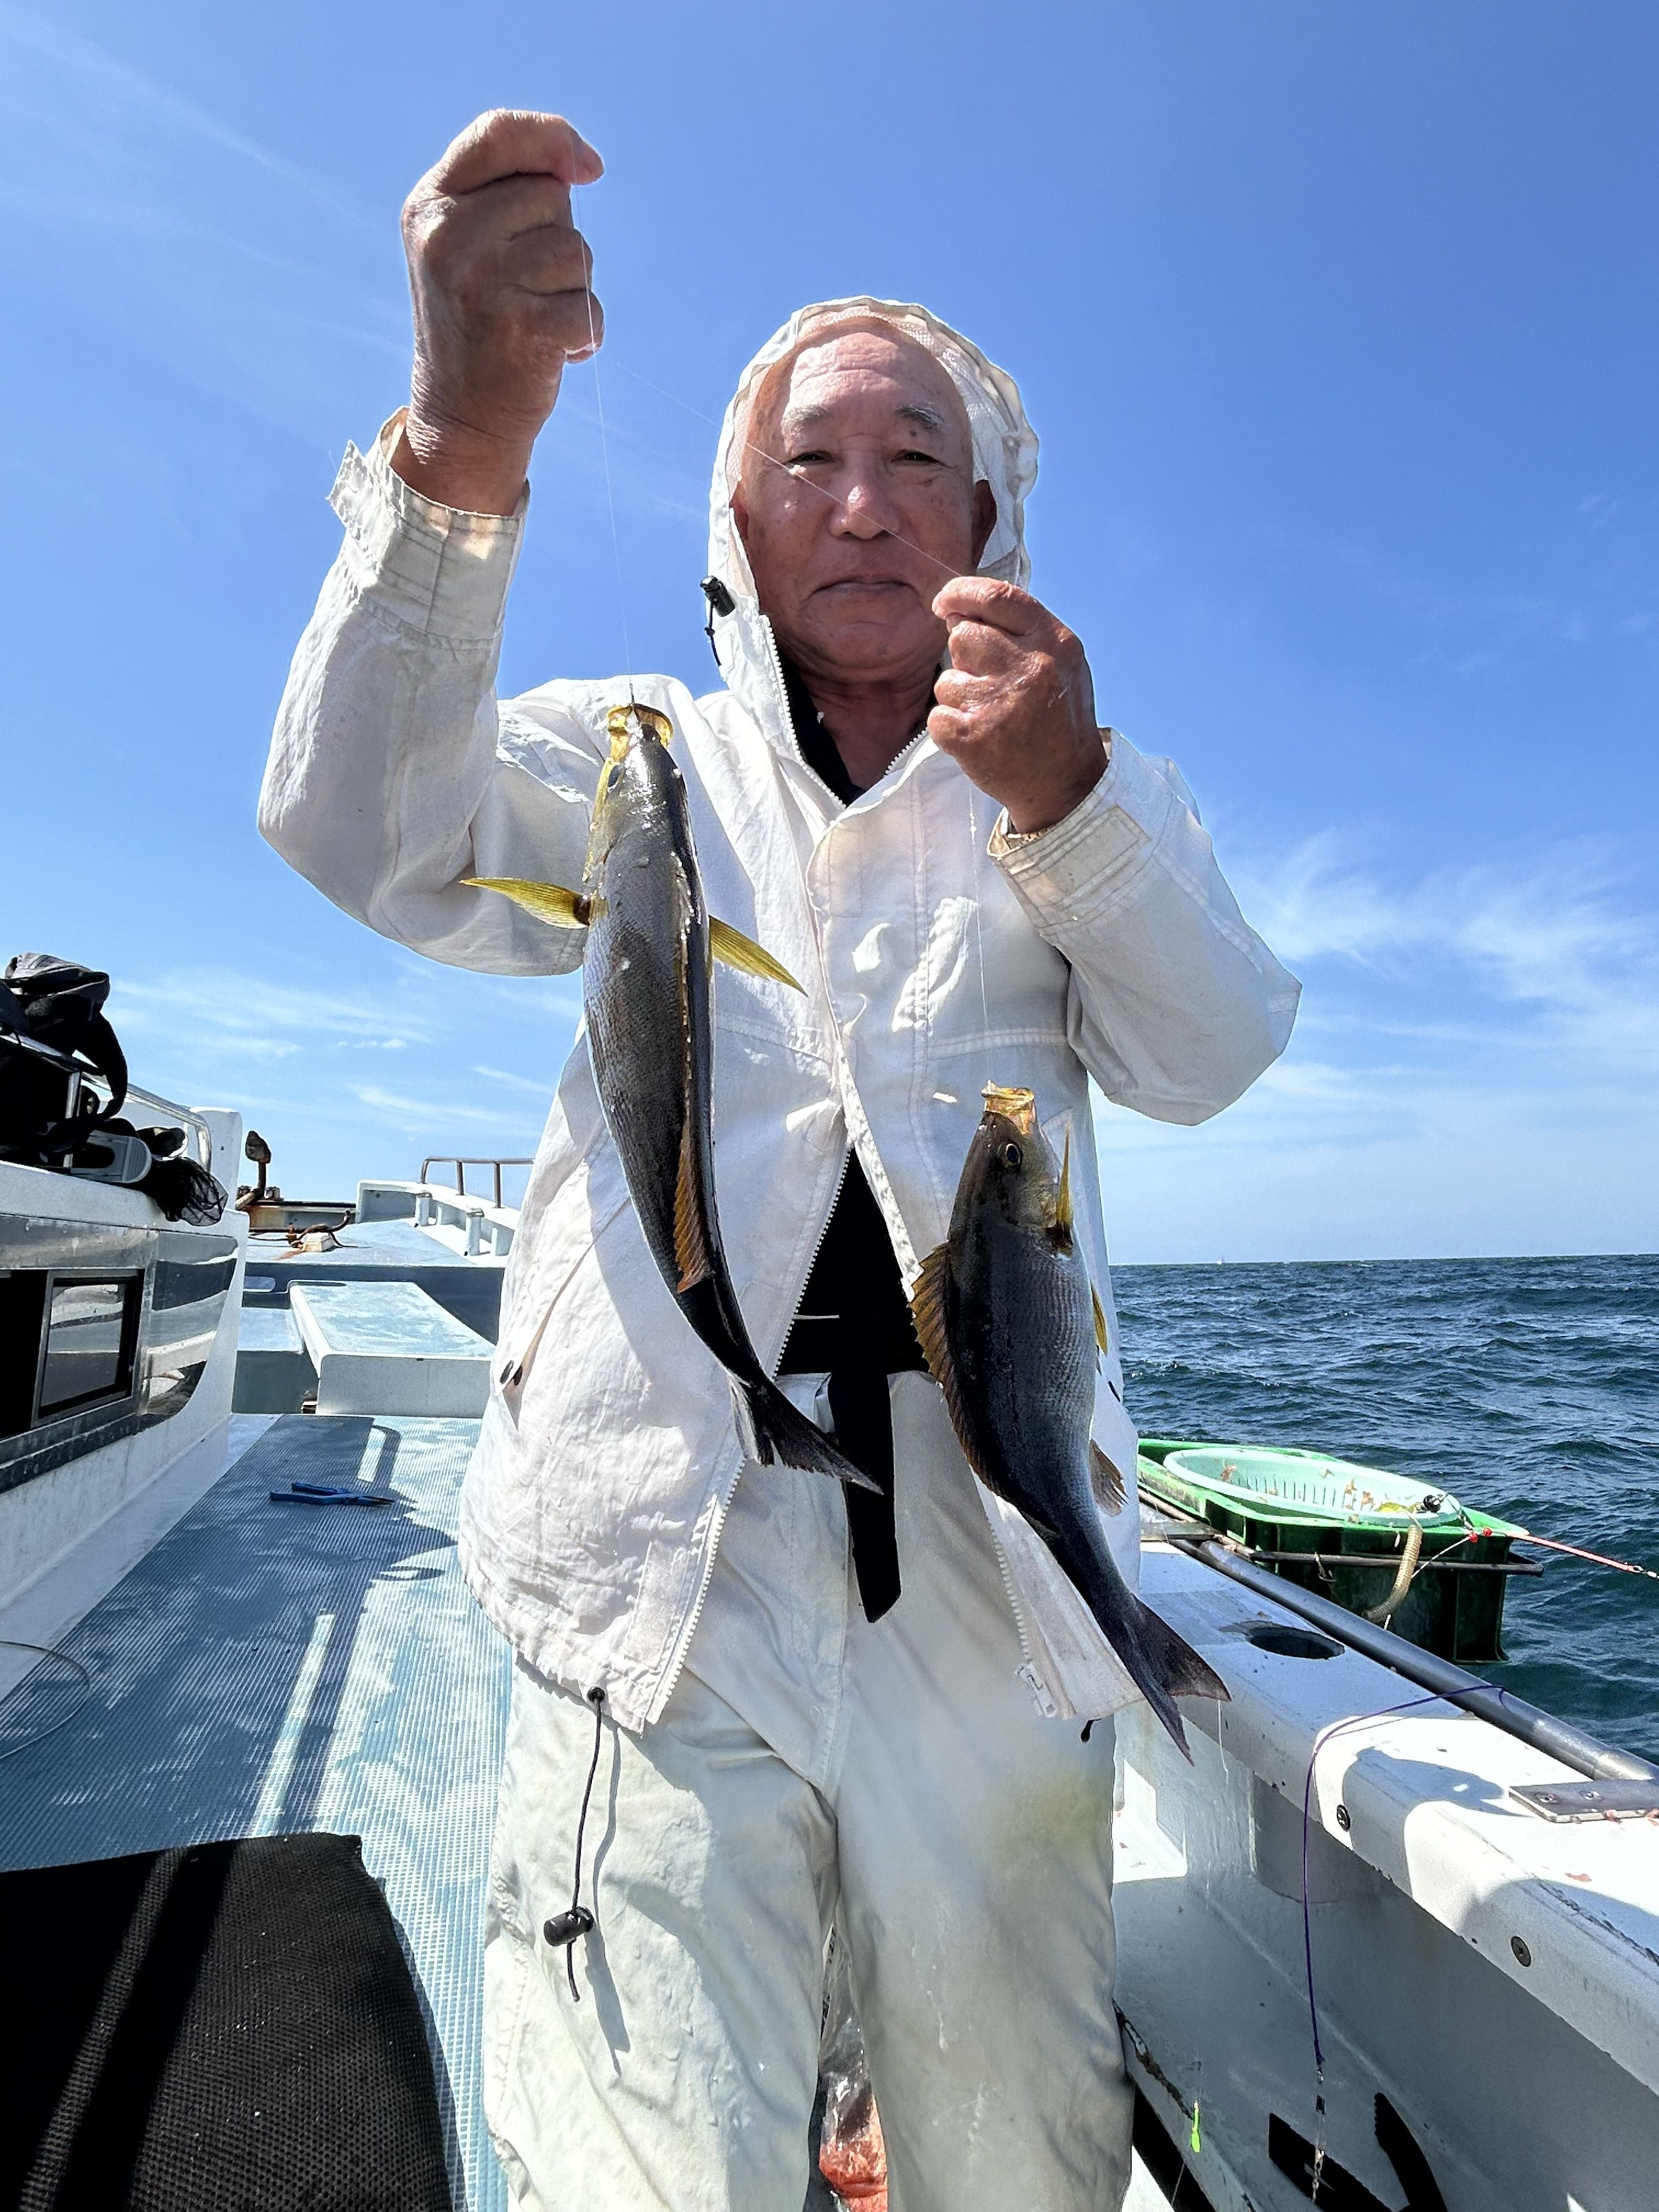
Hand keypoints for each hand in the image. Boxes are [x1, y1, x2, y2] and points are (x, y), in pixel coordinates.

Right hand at [394, 110, 603, 514]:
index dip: (552, 137)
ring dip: (572, 290)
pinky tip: (553, 353)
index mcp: (431, 205)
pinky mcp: (519, 326)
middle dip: (556, 240)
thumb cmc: (479, 323)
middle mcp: (448, 235)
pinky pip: (588, 307)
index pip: (498, 132)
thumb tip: (581, 166)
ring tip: (534, 320)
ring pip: (575, 252)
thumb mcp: (470, 244)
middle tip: (524, 288)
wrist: (461, 419)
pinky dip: (584, 335)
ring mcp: (481, 280)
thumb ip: (510, 193)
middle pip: (551, 196)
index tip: (589, 167)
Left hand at [929, 579, 1105, 833]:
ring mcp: (1000, 704)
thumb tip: (956, 611)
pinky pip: (937, 717)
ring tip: (992, 717)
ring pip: (947, 680)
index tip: (944, 601)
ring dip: (960, 699)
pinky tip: (978, 738)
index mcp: (1053, 642)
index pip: (997, 596)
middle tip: (988, 685)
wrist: (1066, 784)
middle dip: (965, 658)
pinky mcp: (974, 737)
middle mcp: (1029, 668)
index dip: (961, 592)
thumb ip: (1017, 631)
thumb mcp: (1058, 662)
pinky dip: (950, 729)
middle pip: (962, 636)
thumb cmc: (1057, 717)